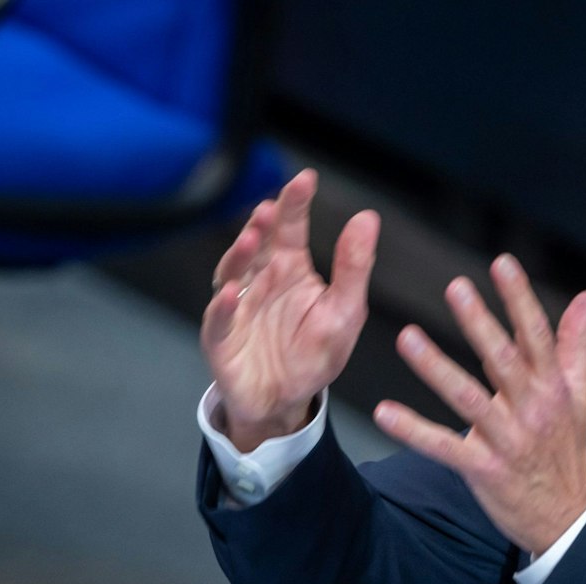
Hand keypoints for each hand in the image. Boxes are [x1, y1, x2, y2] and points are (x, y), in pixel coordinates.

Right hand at [202, 169, 379, 451]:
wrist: (284, 401)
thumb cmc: (313, 354)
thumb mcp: (345, 312)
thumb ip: (354, 267)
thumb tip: (368, 218)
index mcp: (291, 269)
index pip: (291, 228)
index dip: (295, 204)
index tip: (305, 180)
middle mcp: (260, 279)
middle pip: (257, 244)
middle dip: (261, 225)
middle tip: (271, 208)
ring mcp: (237, 305)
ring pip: (232, 272)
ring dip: (239, 254)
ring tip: (251, 238)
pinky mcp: (221, 337)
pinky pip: (218, 319)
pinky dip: (222, 306)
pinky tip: (230, 294)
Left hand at [373, 255, 585, 555]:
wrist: (566, 518)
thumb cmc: (566, 451)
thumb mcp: (578, 396)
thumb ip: (574, 344)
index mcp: (553, 388)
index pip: (536, 335)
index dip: (518, 298)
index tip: (501, 263)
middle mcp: (532, 409)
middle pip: (502, 359)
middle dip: (479, 322)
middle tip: (455, 287)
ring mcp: (507, 440)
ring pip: (468, 398)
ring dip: (436, 368)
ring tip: (407, 338)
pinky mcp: (483, 469)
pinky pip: (443, 446)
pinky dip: (413, 430)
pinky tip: (384, 412)